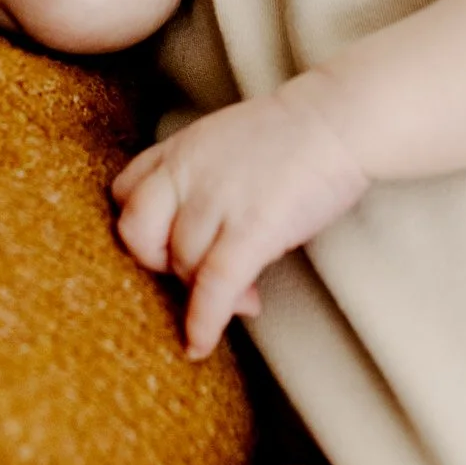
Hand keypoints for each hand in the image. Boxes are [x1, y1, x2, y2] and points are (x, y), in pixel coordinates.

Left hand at [111, 81, 371, 357]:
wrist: (341, 120)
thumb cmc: (292, 136)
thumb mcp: (223, 141)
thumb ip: (196, 177)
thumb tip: (198, 237)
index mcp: (179, 149)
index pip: (124, 192)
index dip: (139, 226)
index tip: (166, 245)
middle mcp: (186, 172)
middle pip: (136, 232)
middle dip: (157, 263)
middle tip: (195, 274)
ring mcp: (216, 200)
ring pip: (182, 264)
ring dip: (204, 295)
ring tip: (244, 299)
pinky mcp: (252, 227)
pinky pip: (213, 286)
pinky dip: (204, 321)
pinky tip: (200, 344)